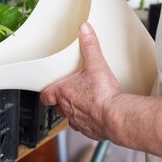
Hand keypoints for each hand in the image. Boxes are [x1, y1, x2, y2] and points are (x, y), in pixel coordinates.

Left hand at [40, 23, 120, 139]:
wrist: (116, 116)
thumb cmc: (102, 95)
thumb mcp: (95, 64)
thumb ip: (90, 46)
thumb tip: (85, 30)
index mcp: (62, 94)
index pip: (45, 96)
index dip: (46, 93)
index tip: (48, 90)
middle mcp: (67, 109)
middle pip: (56, 107)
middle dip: (61, 101)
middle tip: (69, 93)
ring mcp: (77, 122)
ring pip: (70, 118)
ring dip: (75, 111)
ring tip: (85, 103)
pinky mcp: (90, 131)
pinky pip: (85, 127)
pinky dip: (88, 121)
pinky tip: (97, 114)